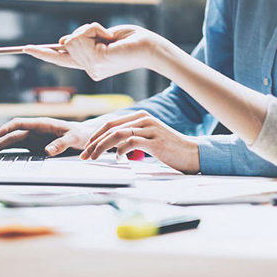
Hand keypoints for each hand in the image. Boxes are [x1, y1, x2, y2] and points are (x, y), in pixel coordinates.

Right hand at [0, 117, 93, 155]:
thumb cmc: (79, 135)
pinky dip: (5, 150)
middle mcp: (34, 130)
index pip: (20, 123)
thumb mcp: (74, 139)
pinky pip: (17, 147)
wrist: (84, 137)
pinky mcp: (33, 145)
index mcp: (42, 124)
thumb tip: (47, 151)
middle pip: (12, 134)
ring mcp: (32, 138)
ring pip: (11, 140)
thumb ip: (61, 144)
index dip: (6, 128)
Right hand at [24, 23, 172, 80]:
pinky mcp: (95, 61)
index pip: (61, 59)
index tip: (26, 48)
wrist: (150, 47)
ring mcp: (91, 68)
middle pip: (67, 43)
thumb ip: (83, 40)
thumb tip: (62, 41)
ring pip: (72, 39)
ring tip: (109, 37)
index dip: (43, 53)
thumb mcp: (103, 37)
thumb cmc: (131, 40)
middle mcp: (89, 70)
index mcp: (90, 65)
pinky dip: (94, 29)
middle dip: (85, 31)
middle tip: (107, 35)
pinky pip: (81, 37)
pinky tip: (108, 37)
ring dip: (91, 29)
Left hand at [81, 111, 199, 173]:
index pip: (111, 123)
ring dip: (101, 147)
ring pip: (117, 135)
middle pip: (110, 127)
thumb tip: (113, 148)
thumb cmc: (170, 150)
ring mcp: (150, 129)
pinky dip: (120, 151)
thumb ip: (132, 139)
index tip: (87, 148)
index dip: (96, 135)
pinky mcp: (155, 141)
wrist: (192, 154)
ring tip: (93, 158)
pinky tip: (118, 159)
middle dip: (94, 142)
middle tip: (84, 155)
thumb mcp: (148, 140)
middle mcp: (144, 119)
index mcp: (141, 117)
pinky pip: (130, 143)